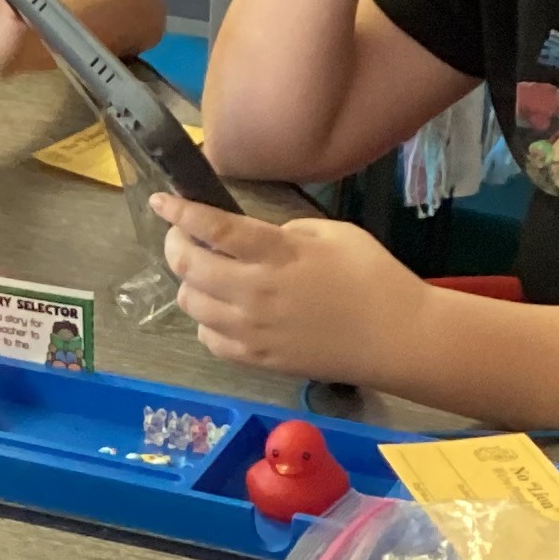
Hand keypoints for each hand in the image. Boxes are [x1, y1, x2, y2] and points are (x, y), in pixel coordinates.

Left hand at [152, 194, 432, 383]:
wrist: (396, 338)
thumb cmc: (372, 277)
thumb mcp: (332, 233)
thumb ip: (284, 232)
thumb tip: (253, 241)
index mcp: (276, 254)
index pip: (211, 228)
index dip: (179, 212)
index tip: (161, 200)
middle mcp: (254, 292)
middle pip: (187, 266)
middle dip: (175, 244)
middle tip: (182, 236)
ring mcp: (252, 330)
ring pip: (191, 303)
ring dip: (190, 283)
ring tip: (206, 275)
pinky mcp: (257, 359)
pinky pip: (209, 339)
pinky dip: (206, 321)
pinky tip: (223, 312)